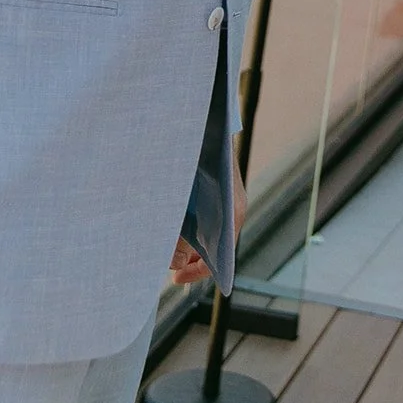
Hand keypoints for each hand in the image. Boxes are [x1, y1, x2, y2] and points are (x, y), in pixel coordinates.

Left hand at [169, 146, 247, 283]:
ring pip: (211, 232)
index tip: (175, 278)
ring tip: (167, 243)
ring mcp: (230, 199)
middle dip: (190, 258)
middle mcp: (235, 209)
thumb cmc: (192, 162)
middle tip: (168, 261)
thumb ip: (178, 239)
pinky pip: (210, 217)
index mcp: (233, 215)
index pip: (219, 259)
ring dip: (190, 242)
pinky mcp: (222, 190)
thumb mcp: (180, 206)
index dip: (195, 272)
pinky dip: (193, 227)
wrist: (207, 124)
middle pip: (214, 247)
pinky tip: (174, 223)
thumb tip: (175, 264)